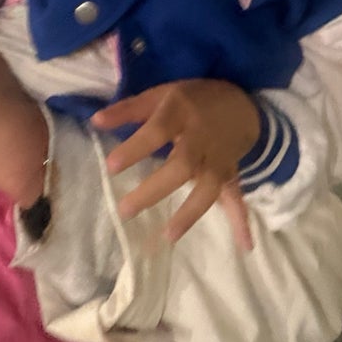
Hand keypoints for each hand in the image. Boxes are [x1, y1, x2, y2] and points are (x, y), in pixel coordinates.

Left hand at [90, 80, 259, 249]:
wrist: (239, 102)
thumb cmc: (191, 99)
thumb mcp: (160, 95)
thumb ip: (128, 109)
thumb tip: (95, 121)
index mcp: (181, 112)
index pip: (157, 129)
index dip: (136, 147)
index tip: (111, 166)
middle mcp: (201, 137)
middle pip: (183, 165)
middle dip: (155, 189)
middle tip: (125, 209)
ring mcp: (219, 158)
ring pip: (209, 187)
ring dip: (191, 212)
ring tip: (168, 236)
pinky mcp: (231, 173)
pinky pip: (238, 197)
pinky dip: (241, 221)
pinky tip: (245, 246)